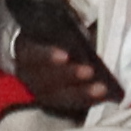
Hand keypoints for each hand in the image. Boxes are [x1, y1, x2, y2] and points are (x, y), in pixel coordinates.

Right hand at [4, 0, 116, 121]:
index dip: (47, 56)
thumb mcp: (61, 26)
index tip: (66, 55)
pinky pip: (69, 105)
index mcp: (26, 49)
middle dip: (68, 75)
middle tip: (89, 71)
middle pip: (45, 79)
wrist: (50, 50)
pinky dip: (88, 100)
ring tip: (101, 88)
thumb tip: (89, 26)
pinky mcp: (54, 102)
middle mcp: (28, 74)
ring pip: (57, 96)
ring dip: (81, 93)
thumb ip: (71, 26)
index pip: (32, 54)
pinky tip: (104, 96)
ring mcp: (40, 91)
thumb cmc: (57, 34)